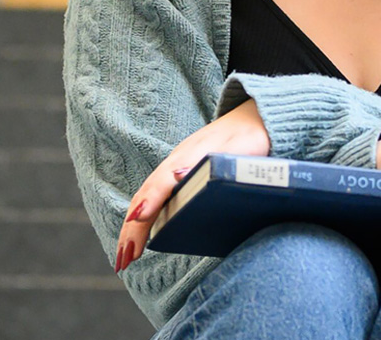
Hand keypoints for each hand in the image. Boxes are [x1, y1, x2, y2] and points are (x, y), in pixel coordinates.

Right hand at [115, 98, 270, 273]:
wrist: (256, 118)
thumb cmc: (251, 136)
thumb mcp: (238, 147)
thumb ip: (212, 160)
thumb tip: (177, 174)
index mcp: (189, 156)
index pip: (161, 181)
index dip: (148, 202)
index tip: (136, 222)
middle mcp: (176, 162)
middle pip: (146, 196)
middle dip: (132, 229)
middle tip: (124, 261)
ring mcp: (176, 168)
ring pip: (146, 199)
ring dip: (133, 229)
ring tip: (125, 258)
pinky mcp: (180, 175)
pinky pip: (155, 199)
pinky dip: (143, 220)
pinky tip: (141, 236)